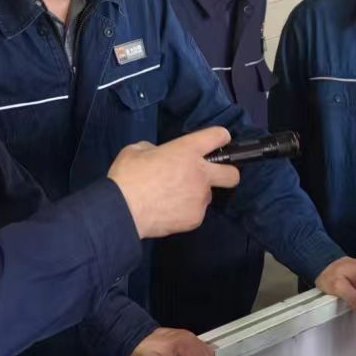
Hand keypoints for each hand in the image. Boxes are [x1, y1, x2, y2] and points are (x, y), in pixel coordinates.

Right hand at [107, 127, 239, 239]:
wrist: (122, 210)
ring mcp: (200, 198)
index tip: (216, 142)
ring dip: (195, 194)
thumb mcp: (137, 150)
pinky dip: (185, 211)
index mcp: (188, 150)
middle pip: (232, 174)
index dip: (220, 138)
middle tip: (209, 176)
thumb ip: (155, 150)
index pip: (219, 136)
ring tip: (172, 198)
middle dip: (227, 173)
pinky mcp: (195, 219)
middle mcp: (201, 174)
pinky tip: (167, 211)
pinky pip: (195, 212)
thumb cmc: (127, 176)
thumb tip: (159, 156)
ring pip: (207, 195)